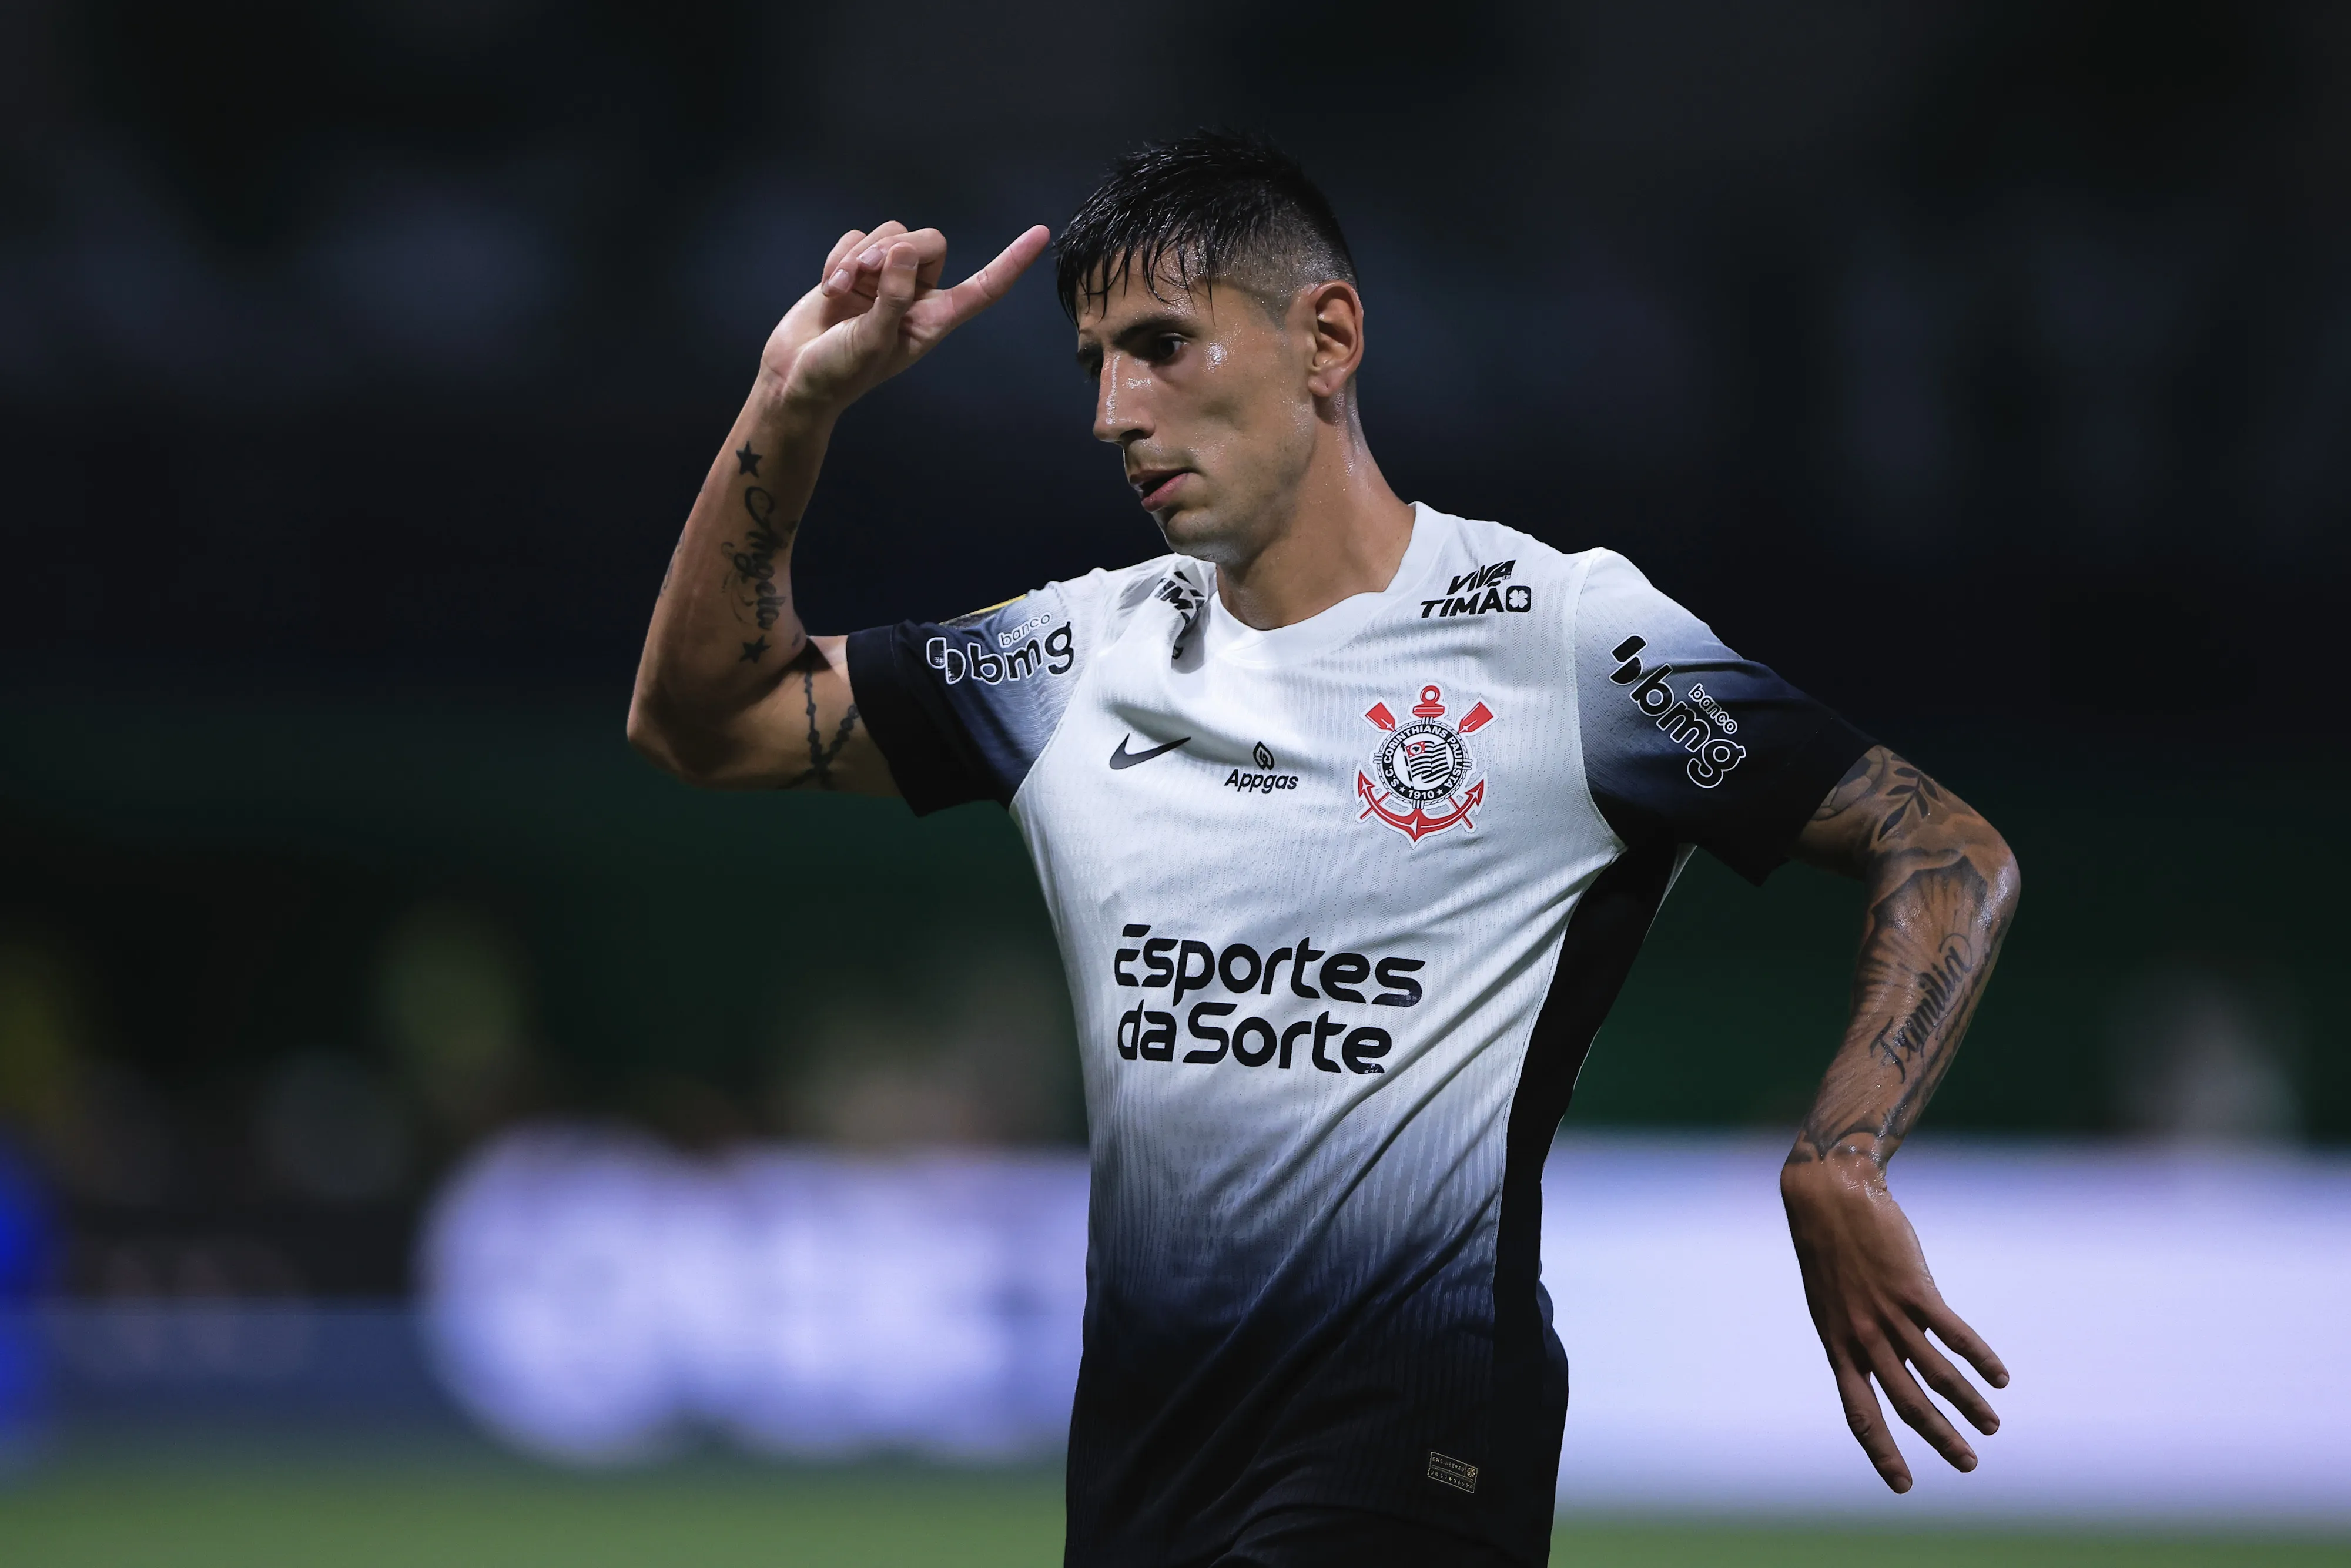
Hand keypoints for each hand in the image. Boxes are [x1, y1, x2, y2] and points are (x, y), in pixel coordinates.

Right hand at [757, 220, 1051, 415]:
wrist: (793, 379)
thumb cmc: (838, 373)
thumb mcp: (872, 340)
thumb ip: (893, 296)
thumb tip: (905, 249)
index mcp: (933, 320)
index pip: (982, 288)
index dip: (1011, 262)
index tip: (1041, 234)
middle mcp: (914, 296)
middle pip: (930, 242)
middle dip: (896, 248)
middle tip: (865, 272)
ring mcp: (883, 281)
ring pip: (891, 234)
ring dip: (860, 256)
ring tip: (838, 288)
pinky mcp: (852, 271)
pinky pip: (856, 238)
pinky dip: (840, 256)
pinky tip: (827, 286)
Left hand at [1781, 1155, 2008, 1491]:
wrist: (1829, 1195)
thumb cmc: (1830, 1248)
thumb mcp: (1831, 1302)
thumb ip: (1859, 1336)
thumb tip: (1893, 1363)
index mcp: (1837, 1344)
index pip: (1859, 1412)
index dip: (1881, 1451)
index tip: (1903, 1486)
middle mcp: (1861, 1336)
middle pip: (1905, 1402)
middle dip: (1938, 1437)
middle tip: (1968, 1465)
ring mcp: (1887, 1313)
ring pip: (1934, 1373)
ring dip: (1967, 1404)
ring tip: (1991, 1428)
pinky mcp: (1912, 1289)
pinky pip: (1952, 1334)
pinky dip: (1979, 1357)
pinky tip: (1999, 1377)